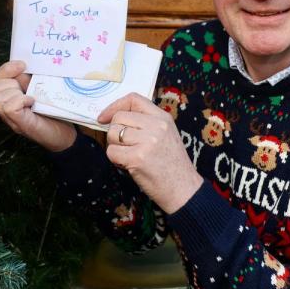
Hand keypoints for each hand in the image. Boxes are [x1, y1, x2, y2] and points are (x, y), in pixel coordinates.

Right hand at [0, 60, 76, 151]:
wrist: (66, 136)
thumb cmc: (55, 113)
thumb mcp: (40, 90)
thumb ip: (28, 80)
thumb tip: (24, 66)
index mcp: (9, 99)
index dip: (5, 69)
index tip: (22, 65)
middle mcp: (6, 111)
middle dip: (9, 81)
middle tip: (27, 88)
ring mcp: (12, 119)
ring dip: (14, 92)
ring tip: (29, 97)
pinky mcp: (22, 124)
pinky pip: (9, 107)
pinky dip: (20, 100)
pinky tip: (32, 102)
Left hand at [98, 93, 202, 213]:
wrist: (184, 189)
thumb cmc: (172, 165)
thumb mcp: (166, 134)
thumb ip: (146, 123)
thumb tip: (114, 119)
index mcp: (163, 117)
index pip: (133, 99)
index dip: (115, 106)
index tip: (105, 117)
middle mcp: (156, 125)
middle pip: (119, 118)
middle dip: (114, 132)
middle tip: (124, 146)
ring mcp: (147, 141)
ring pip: (112, 134)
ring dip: (115, 147)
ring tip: (128, 156)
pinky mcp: (137, 158)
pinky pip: (112, 152)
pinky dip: (115, 160)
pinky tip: (128, 165)